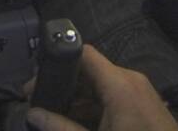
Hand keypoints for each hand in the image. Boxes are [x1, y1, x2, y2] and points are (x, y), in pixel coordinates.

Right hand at [25, 44, 177, 130]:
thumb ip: (62, 128)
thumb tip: (32, 115)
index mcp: (119, 83)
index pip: (83, 53)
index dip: (57, 61)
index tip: (37, 81)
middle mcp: (130, 80)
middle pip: (89, 71)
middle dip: (63, 86)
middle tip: (38, 102)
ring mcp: (140, 93)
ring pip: (101, 86)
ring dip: (78, 100)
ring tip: (54, 117)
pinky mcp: (144, 106)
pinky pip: (114, 98)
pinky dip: (95, 108)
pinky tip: (78, 124)